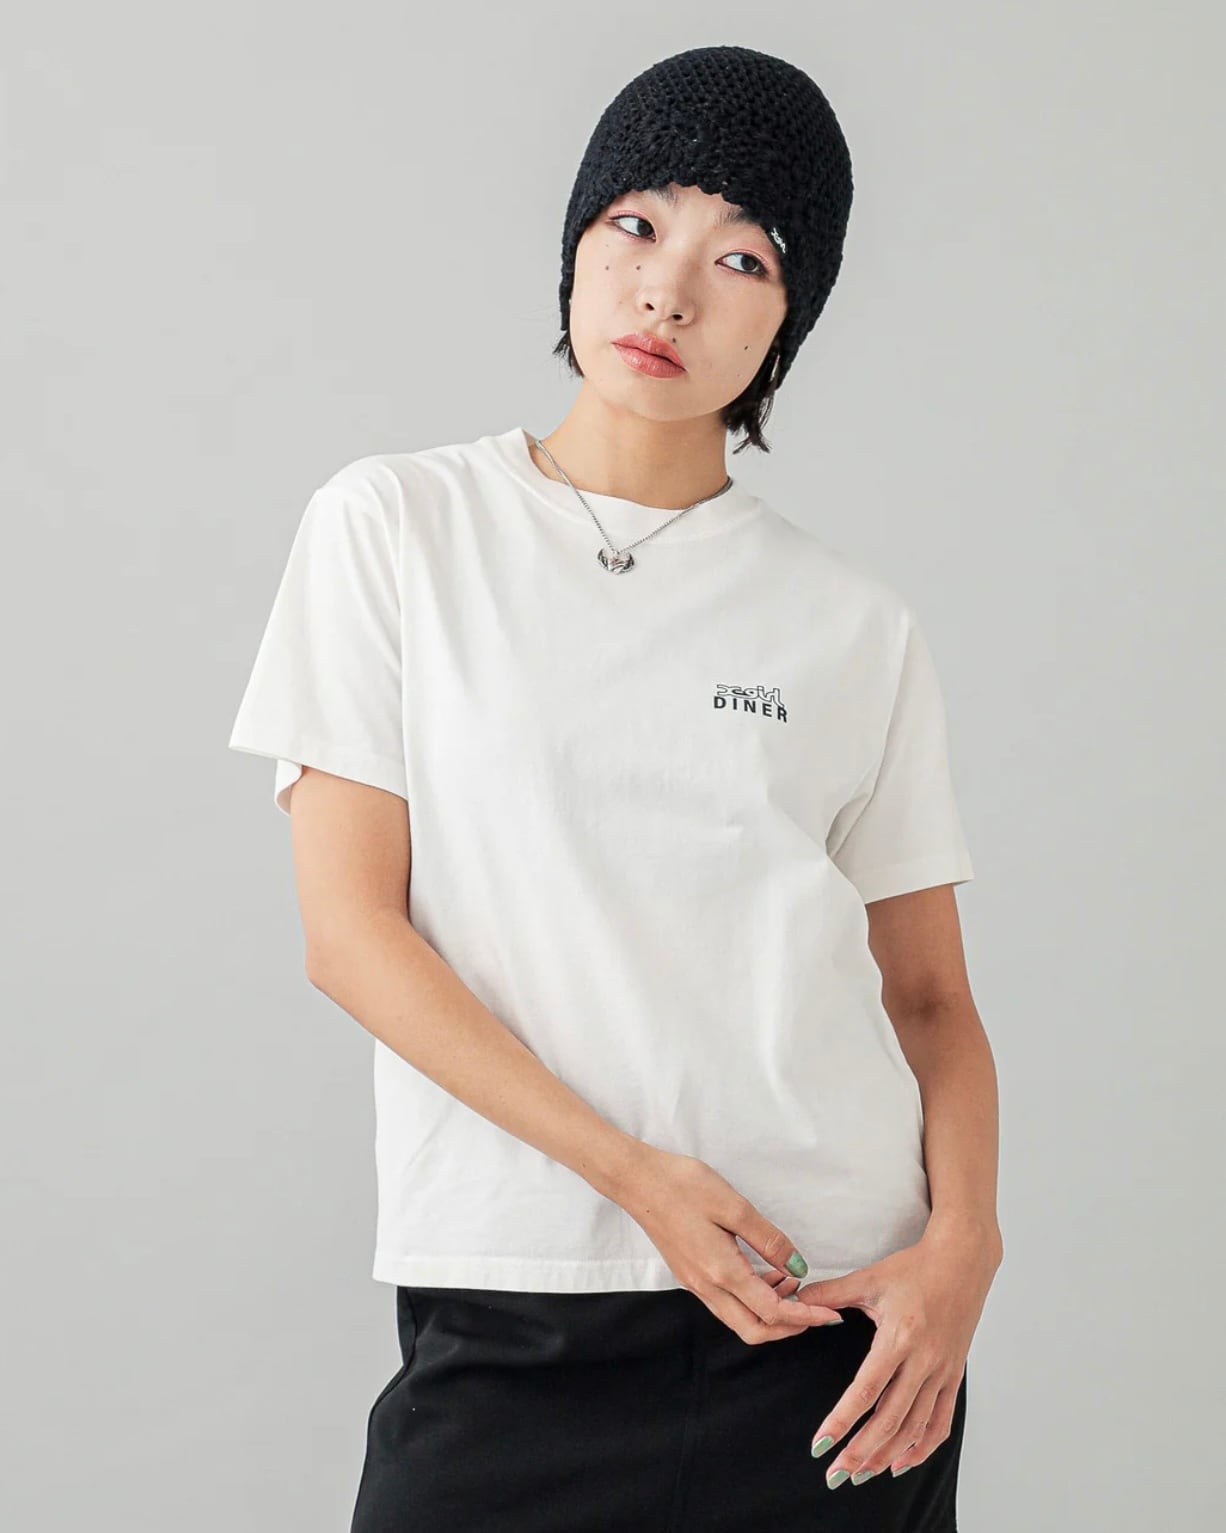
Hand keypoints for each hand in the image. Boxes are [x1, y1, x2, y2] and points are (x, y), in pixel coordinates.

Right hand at [613, 1145, 845, 1343]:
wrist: (637, 1180)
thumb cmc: (683, 1186)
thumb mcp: (733, 1206)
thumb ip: (768, 1239)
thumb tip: (797, 1268)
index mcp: (721, 1272)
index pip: (772, 1312)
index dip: (806, 1317)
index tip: (830, 1315)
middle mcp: (707, 1287)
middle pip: (755, 1331)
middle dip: (789, 1329)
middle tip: (813, 1308)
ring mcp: (695, 1284)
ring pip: (739, 1320)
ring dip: (770, 1315)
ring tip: (792, 1285)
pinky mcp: (690, 1274)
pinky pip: (726, 1304)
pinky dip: (752, 1301)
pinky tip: (764, 1275)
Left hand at [798, 1222, 1002, 1484]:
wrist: (961, 1261)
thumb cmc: (913, 1268)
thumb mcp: (869, 1278)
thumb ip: (830, 1294)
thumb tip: (795, 1301)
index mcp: (899, 1337)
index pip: (867, 1389)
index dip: (843, 1420)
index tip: (821, 1444)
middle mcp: (923, 1360)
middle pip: (890, 1418)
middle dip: (861, 1451)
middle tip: (835, 1475)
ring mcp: (942, 1371)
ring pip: (914, 1426)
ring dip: (888, 1455)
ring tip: (861, 1474)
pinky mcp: (954, 1376)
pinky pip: (941, 1421)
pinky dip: (922, 1447)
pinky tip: (901, 1463)